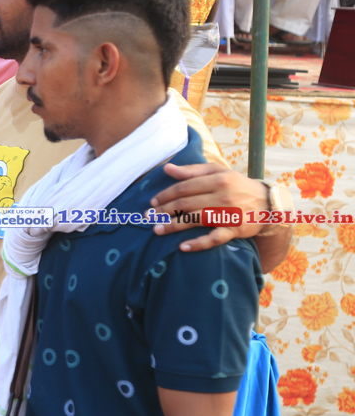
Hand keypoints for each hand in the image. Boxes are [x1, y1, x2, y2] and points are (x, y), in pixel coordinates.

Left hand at [150, 162, 269, 250]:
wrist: (269, 204)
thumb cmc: (237, 185)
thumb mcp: (218, 172)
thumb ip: (192, 170)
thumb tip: (167, 168)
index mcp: (217, 179)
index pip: (184, 187)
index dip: (166, 195)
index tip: (152, 202)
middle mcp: (222, 196)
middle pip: (186, 204)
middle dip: (164, 211)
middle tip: (148, 217)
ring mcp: (229, 214)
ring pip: (195, 220)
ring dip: (174, 226)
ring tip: (157, 230)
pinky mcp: (235, 230)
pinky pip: (214, 239)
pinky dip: (198, 243)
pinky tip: (182, 247)